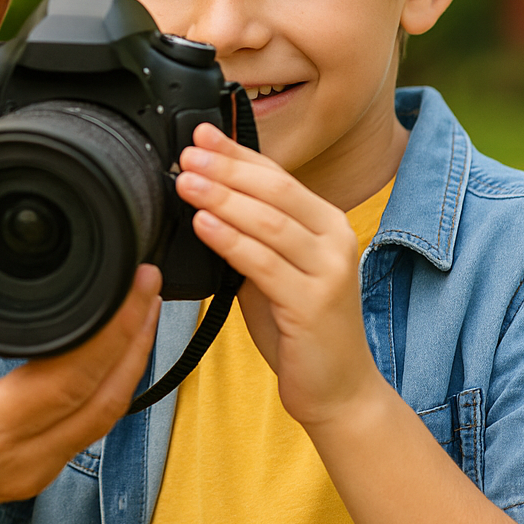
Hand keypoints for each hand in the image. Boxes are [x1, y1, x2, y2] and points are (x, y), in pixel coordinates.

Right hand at [0, 250, 162, 523]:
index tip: (132, 279)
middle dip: (135, 337)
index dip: (113, 329)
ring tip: (141, 303)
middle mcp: (14, 466)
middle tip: (148, 279)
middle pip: (105, 399)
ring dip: (129, 360)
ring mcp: (28, 478)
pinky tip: (113, 345)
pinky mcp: (30, 476)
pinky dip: (109, 384)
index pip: (70, 380)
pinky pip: (88, 427)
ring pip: (105, 417)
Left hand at [174, 122, 382, 425]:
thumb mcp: (274, 269)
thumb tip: (203, 195)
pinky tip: (203, 224)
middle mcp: (335, 240)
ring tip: (186, 182)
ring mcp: (329, 271)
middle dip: (226, 168)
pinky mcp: (314, 303)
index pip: (277, 176)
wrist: (338, 389)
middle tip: (187, 153)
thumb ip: (250, 235)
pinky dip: (231, 240)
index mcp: (326, 224)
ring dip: (223, 198)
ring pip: (270, 222)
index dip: (237, 153)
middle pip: (275, 191)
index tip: (201, 135)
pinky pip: (265, 264)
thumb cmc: (299, 328)